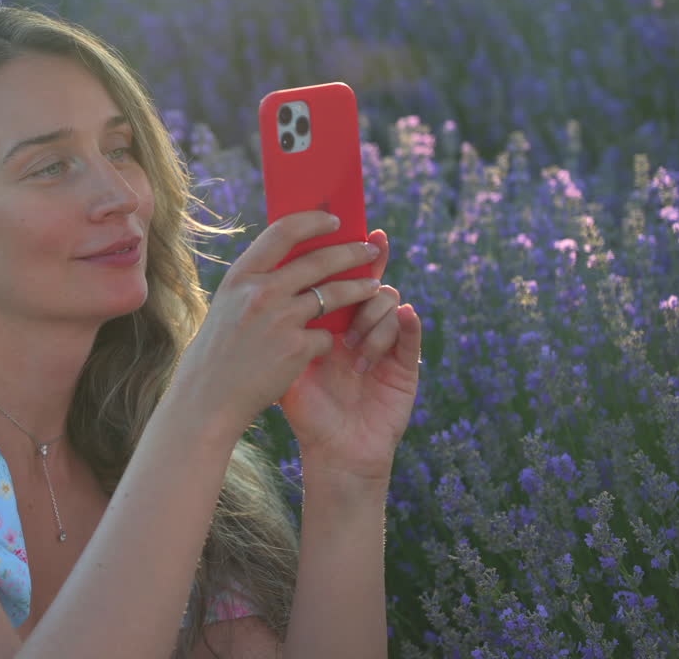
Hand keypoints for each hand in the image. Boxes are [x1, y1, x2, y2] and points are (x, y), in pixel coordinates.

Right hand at [172, 211, 384, 442]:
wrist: (210, 398)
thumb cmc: (220, 351)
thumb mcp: (229, 305)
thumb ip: (257, 284)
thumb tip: (295, 260)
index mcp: (241, 276)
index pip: (283, 231)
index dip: (313, 221)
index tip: (334, 220)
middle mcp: (261, 292)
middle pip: (319, 261)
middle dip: (351, 252)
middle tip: (369, 249)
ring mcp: (281, 319)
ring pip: (334, 294)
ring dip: (359, 288)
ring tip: (373, 287)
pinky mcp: (297, 348)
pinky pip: (326, 335)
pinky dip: (326, 340)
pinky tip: (321, 347)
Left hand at [278, 229, 421, 486]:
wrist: (333, 453)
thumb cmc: (307, 410)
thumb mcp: (289, 362)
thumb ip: (284, 326)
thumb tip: (266, 283)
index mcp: (332, 323)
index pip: (340, 278)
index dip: (343, 251)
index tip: (341, 224)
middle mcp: (361, 327)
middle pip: (370, 280)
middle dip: (368, 263)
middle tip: (368, 248)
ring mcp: (386, 344)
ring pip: (389, 303)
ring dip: (373, 317)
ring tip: (356, 349)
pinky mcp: (406, 365)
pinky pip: (412, 334)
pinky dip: (408, 322)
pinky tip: (405, 315)